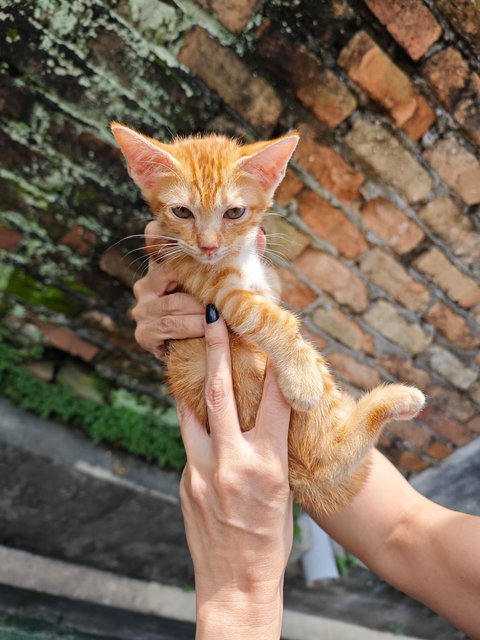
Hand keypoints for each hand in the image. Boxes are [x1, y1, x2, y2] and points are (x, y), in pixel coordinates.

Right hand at [132, 222, 266, 357]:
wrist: (210, 356)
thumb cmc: (220, 312)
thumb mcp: (232, 284)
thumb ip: (243, 259)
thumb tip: (261, 236)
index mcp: (164, 268)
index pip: (155, 242)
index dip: (160, 234)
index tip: (174, 231)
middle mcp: (148, 285)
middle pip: (166, 273)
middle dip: (198, 282)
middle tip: (222, 287)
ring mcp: (143, 310)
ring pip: (172, 303)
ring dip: (199, 309)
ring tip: (222, 312)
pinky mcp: (144, 334)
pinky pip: (168, 326)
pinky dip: (191, 327)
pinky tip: (208, 328)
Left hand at [177, 308, 291, 638]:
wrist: (236, 585)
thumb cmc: (271, 541)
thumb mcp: (284, 491)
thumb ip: (271, 450)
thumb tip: (266, 416)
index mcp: (268, 467)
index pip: (274, 402)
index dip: (273, 363)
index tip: (271, 334)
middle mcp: (231, 463)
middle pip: (221, 393)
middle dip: (218, 349)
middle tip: (214, 315)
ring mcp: (200, 471)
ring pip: (193, 411)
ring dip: (195, 378)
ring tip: (193, 350)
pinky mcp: (184, 481)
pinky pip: (190, 440)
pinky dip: (197, 421)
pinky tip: (200, 411)